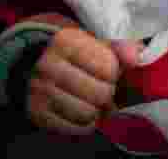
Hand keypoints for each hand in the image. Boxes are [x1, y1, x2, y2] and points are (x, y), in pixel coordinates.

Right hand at [24, 13, 143, 136]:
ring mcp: (39, 92)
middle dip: (110, 93)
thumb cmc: (71, 50)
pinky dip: (86, 124)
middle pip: (100, 93)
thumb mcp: (92, 38)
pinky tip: (87, 112)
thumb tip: (138, 57)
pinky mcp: (36, 113)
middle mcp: (48, 67)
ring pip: (87, 113)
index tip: (113, 71)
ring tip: (98, 101)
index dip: (117, 72)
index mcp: (65, 41)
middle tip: (109, 89)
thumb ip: (118, 46)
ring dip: (99, 111)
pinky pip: (73, 128)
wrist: (30, 62)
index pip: (108, 67)